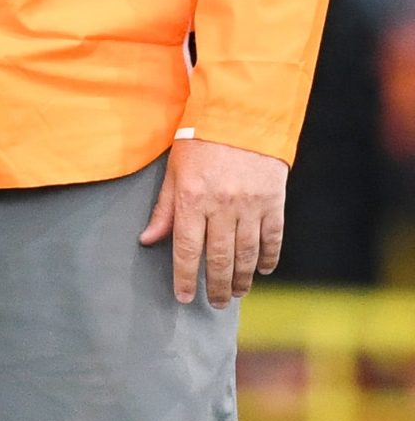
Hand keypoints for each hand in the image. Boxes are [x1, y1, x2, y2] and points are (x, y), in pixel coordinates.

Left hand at [139, 138, 287, 306]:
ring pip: (247, 254)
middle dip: (215, 285)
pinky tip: (261, 271)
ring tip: (235, 293)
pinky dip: (268, 258)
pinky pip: (272, 238)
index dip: (184, 276)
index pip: (186, 248)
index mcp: (192, 198)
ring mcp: (251, 206)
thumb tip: (147, 240)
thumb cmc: (200, 142)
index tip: (184, 296)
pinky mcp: (273, 202)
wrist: (242, 117)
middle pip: (219, 258)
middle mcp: (222, 206)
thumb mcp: (174, 171)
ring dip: (241, 278)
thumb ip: (164, 209)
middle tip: (214, 303)